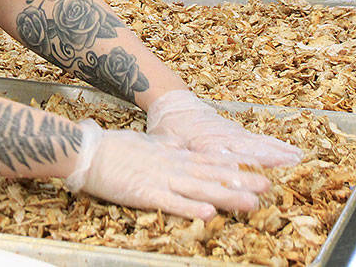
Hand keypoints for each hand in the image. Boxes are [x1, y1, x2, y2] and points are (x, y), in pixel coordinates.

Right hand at [64, 120, 270, 219]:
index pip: (210, 162)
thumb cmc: (114, 148)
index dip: (235, 168)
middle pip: (212, 175)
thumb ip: (166, 147)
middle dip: (240, 181)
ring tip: (250, 201)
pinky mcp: (146, 192)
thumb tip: (179, 145)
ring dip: (226, 195)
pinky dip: (190, 206)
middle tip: (267, 186)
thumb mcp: (147, 143)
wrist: (88, 151)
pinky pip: (172, 202)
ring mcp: (161, 179)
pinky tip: (209, 212)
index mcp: (173, 156)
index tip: (257, 171)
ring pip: (200, 188)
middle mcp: (173, 166)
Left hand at [146, 89, 300, 167]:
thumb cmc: (167, 126)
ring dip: (279, 151)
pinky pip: (260, 139)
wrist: (173, 102)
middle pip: (248, 149)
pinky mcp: (238, 131)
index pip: (222, 158)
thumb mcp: (164, 142)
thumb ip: (174, 154)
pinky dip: (277, 145)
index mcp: (202, 142)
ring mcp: (232, 133)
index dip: (238, 168)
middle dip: (269, 158)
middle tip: (290, 166)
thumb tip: (176, 165)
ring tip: (299, 159)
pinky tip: (294, 152)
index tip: (253, 178)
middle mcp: (221, 137)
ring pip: (258, 142)